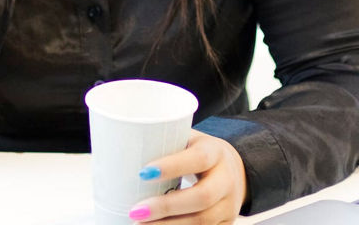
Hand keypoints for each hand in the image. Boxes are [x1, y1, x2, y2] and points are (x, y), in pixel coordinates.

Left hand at [130, 131, 246, 223]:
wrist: (235, 170)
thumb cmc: (200, 154)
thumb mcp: (188, 142)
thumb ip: (165, 145)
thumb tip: (123, 152)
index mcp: (215, 152)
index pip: (198, 159)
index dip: (171, 167)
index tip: (143, 173)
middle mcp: (227, 179)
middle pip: (202, 196)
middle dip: (166, 207)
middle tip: (136, 211)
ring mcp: (230, 205)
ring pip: (203, 221)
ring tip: (140, 224)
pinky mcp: (227, 223)